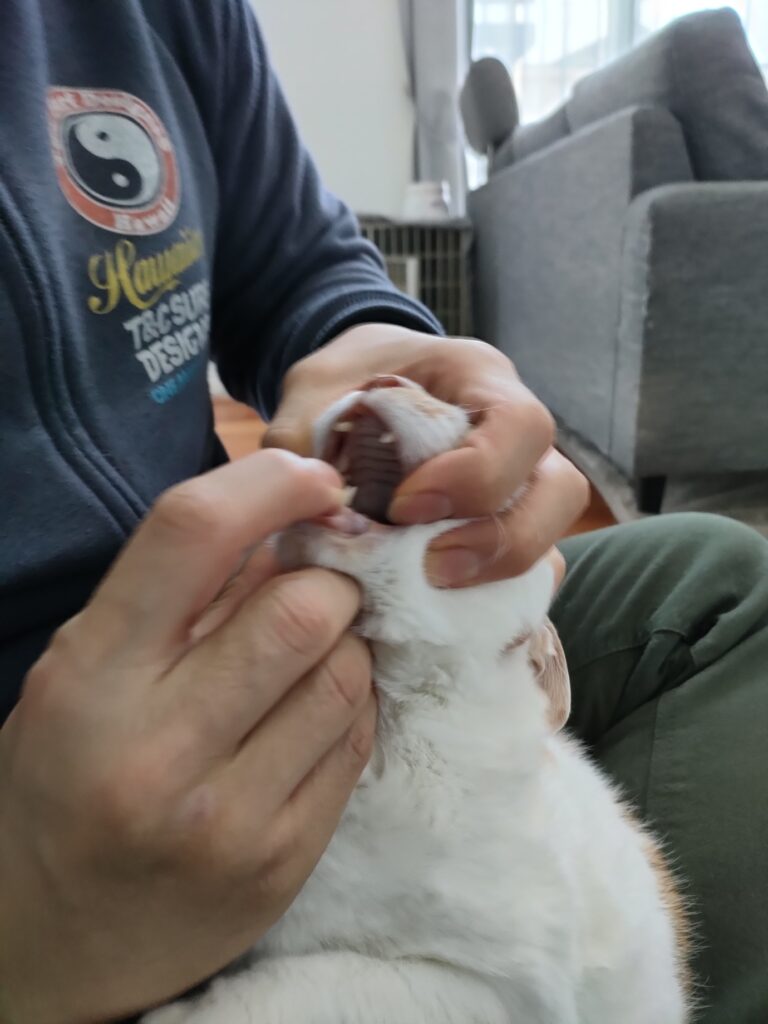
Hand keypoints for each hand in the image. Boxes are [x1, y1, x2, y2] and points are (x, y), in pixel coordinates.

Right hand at [0, 451, 375, 1023]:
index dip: (270, 483)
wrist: (54, 942)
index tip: (313, 480)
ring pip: (348, 673)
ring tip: (306, 660)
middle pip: (303, 607)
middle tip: (316, 585)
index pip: (193, 534)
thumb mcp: (84, 674)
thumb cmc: (62, 782)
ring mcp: (228, 815)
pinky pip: (357, 742)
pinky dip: (348, 707)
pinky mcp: (283, 861)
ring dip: (345, 646)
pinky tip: (310, 714)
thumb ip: (174, 598)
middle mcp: (157, 747)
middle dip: (326, 579)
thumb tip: (286, 521)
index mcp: (92, 678)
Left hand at [264, 324, 587, 587]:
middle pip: (560, 490)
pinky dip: (496, 602)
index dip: (476, 475)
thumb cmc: (340, 384)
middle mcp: (516, 435)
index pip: (519, 425)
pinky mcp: (504, 533)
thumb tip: (317, 519)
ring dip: (502, 575)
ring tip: (434, 594)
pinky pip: (530, 577)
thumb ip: (303, 443)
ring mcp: (520, 487)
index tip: (405, 507)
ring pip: (553, 538)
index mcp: (477, 378)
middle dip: (502, 539)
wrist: (350, 388)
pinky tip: (444, 616)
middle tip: (431, 567)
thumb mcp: (312, 392)